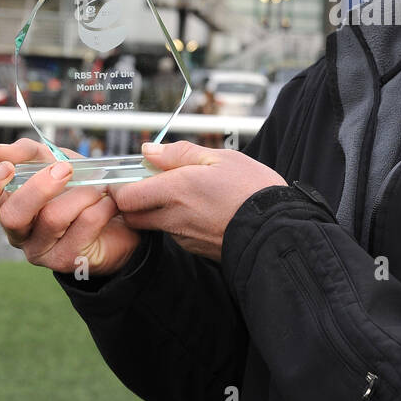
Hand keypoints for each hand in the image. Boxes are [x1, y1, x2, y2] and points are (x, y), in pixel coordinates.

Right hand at [0, 137, 140, 275]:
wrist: (119, 218)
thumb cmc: (80, 190)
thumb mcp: (56, 162)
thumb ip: (29, 154)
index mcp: (9, 206)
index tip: (8, 168)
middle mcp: (19, 232)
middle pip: (12, 216)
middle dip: (40, 188)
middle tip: (65, 169)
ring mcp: (41, 250)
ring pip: (52, 218)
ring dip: (81, 194)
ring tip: (98, 188)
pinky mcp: (67, 260)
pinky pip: (83, 226)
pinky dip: (100, 207)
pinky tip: (107, 204)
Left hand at [107, 141, 286, 261]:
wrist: (278, 229)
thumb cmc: (253, 190)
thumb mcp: (221, 158)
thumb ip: (180, 153)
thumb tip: (150, 151)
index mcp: (176, 190)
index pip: (125, 196)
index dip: (122, 185)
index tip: (135, 173)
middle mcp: (173, 217)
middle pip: (132, 215)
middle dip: (134, 200)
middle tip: (153, 183)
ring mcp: (183, 237)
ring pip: (154, 225)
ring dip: (157, 211)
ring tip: (186, 194)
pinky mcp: (195, 249)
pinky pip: (175, 234)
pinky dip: (178, 222)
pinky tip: (201, 210)